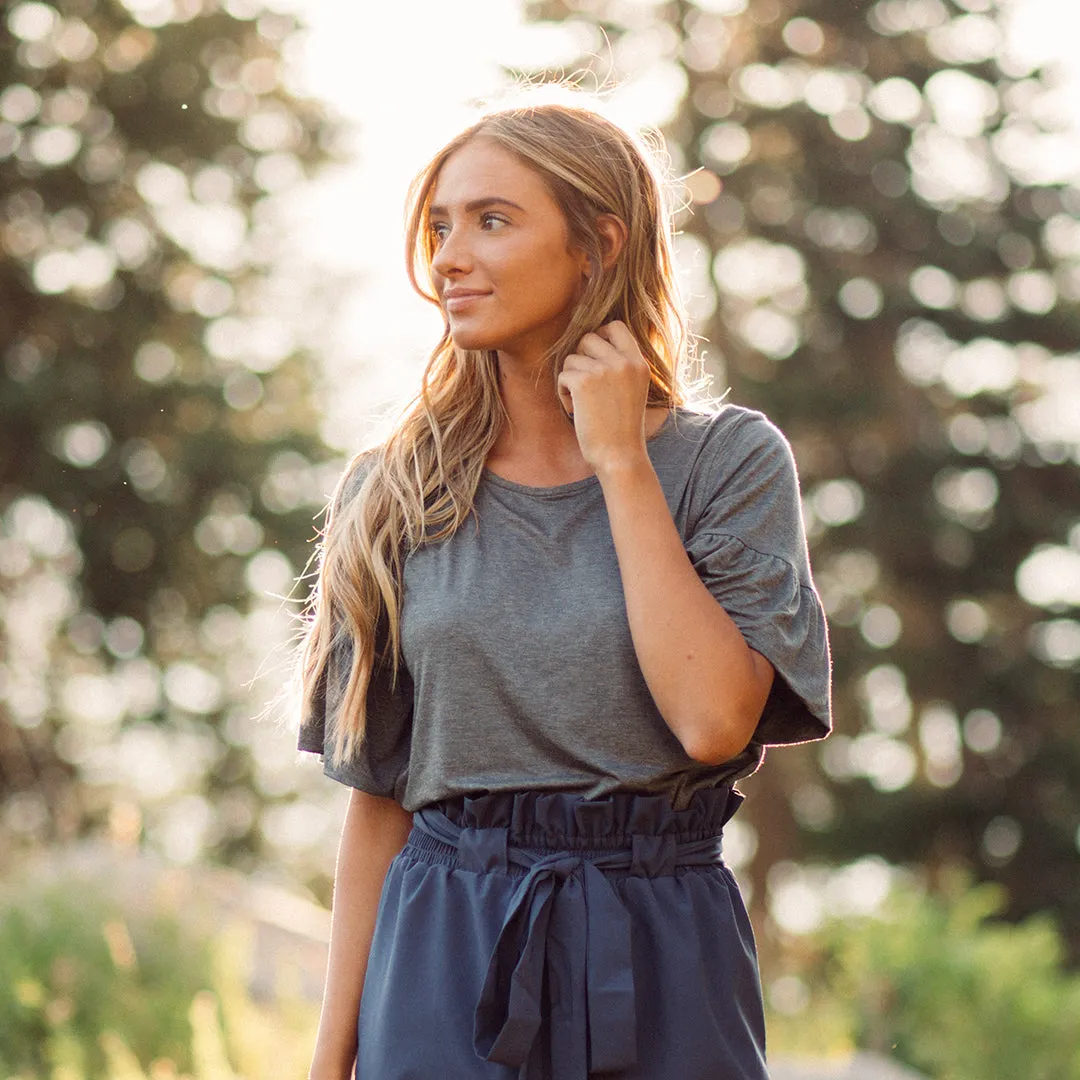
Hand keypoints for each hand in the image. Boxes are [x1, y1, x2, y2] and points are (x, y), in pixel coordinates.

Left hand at [556, 320, 651, 475]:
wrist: (619, 456)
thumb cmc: (622, 428)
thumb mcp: (632, 390)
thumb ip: (620, 365)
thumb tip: (591, 340)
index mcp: (639, 362)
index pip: (615, 326)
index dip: (599, 336)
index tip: (592, 356)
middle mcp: (624, 362)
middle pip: (588, 338)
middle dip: (580, 359)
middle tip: (584, 384)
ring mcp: (604, 370)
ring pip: (571, 358)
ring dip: (570, 379)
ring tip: (581, 403)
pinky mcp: (584, 382)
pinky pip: (563, 375)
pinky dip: (563, 393)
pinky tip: (575, 410)